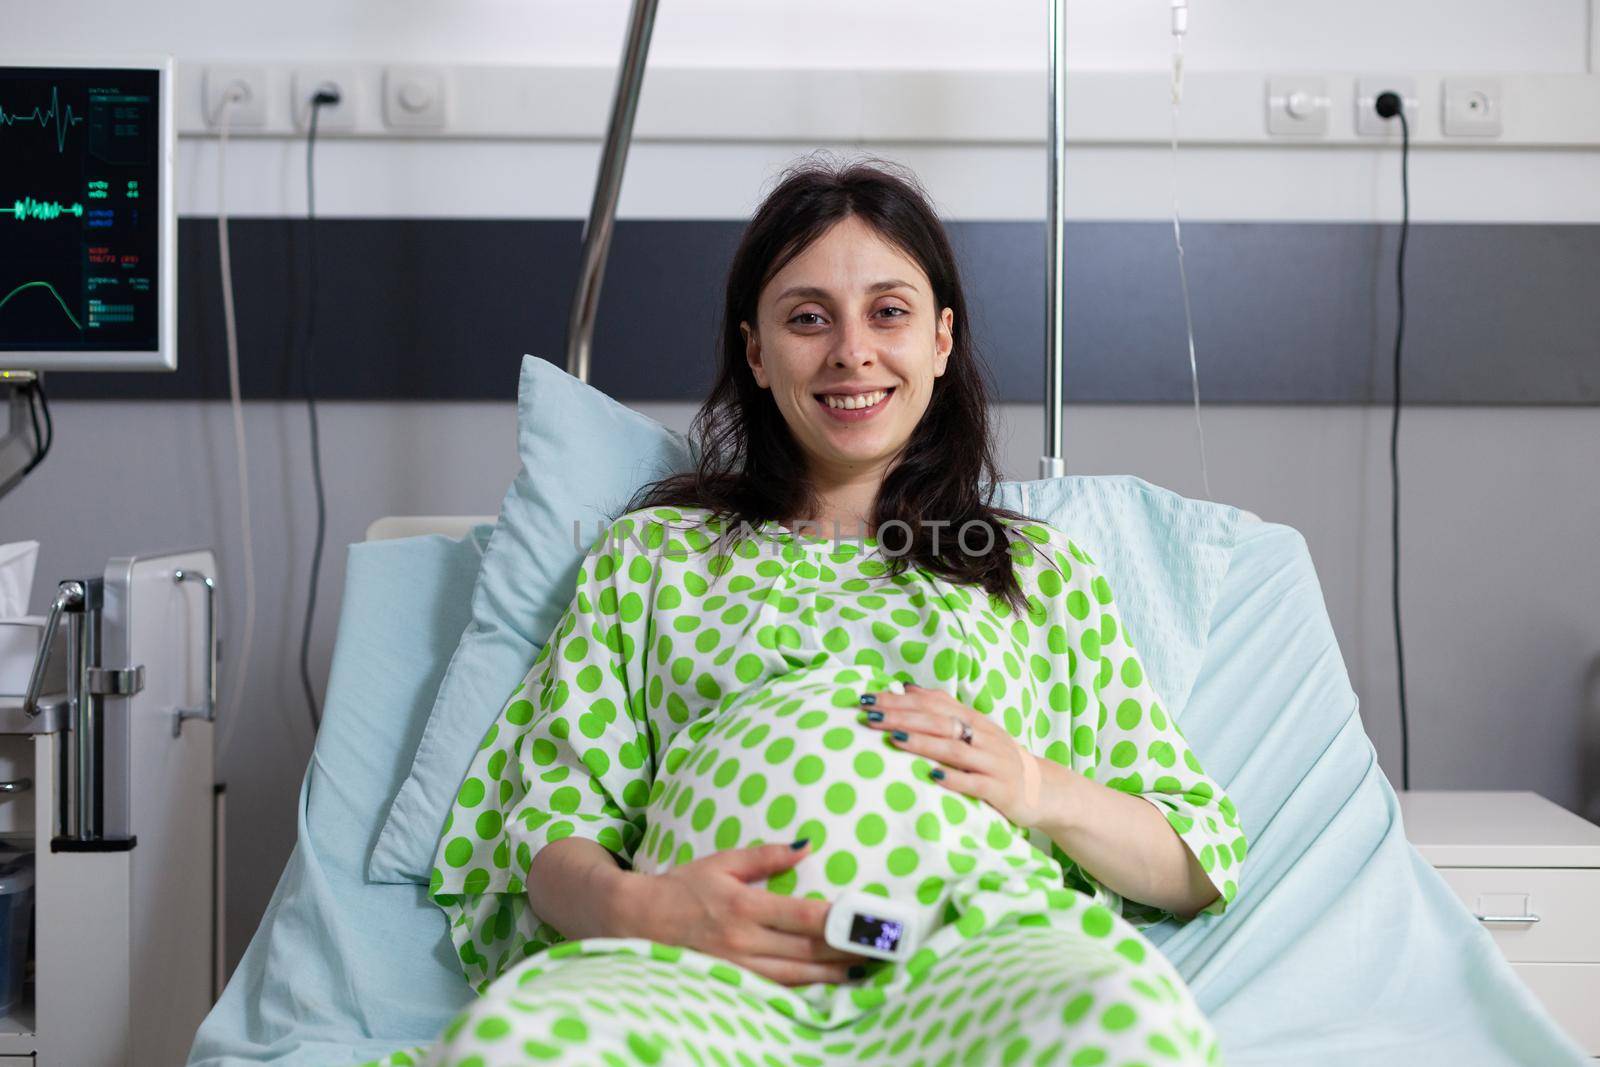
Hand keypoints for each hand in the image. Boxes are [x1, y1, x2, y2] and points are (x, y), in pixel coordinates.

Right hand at [626, 841, 859, 986]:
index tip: (868, 919)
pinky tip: (826, 986)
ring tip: (864, 969)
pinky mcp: (732, 983)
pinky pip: (776, 990)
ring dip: (833, 976)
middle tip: (880, 948)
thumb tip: (807, 844)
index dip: (839, 921)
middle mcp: (744, 941)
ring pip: (797, 977)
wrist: (635, 921)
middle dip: (846, 950)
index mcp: (744, 907)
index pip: (803, 917)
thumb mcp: (721, 863)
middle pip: (807, 951)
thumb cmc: (681, 887)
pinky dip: (805, 990)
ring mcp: (738, 968)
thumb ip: (766, 856)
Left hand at [861, 684, 1052, 829]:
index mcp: (974, 720)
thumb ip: (944, 709)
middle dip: (903, 717)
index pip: (933, 703)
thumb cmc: (999, 758)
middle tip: (870, 715)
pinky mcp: (999, 789)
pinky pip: (974, 783)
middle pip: (939, 722)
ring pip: (954, 749)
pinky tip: (932, 775)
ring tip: (893, 738)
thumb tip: (907, 687)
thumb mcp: (976, 729)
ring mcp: (992, 762)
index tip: (869, 698)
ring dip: (922, 743)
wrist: (1046, 789)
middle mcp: (983, 737)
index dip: (900, 700)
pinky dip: (953, 778)